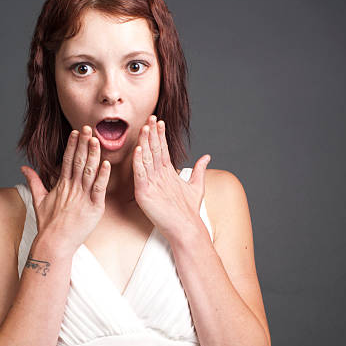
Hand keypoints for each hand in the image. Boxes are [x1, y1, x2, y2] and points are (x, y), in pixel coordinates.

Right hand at [21, 127, 110, 255]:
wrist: (54, 243)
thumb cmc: (47, 224)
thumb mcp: (38, 199)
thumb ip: (33, 181)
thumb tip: (24, 167)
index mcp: (61, 185)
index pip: (67, 160)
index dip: (73, 145)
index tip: (76, 132)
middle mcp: (72, 188)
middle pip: (79, 161)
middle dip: (83, 144)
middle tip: (88, 127)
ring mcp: (83, 197)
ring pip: (89, 172)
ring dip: (93, 155)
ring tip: (96, 139)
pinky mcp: (93, 208)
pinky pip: (99, 189)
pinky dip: (103, 177)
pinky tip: (107, 164)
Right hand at [132, 115, 210, 240]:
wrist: (186, 228)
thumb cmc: (189, 210)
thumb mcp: (197, 186)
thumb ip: (199, 170)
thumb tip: (207, 156)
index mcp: (165, 174)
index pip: (161, 150)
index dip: (160, 136)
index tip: (159, 121)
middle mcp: (155, 177)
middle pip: (152, 151)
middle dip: (152, 134)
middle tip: (150, 118)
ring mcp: (149, 184)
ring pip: (145, 159)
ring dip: (145, 143)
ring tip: (145, 128)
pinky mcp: (144, 193)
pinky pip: (140, 174)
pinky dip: (139, 162)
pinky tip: (138, 150)